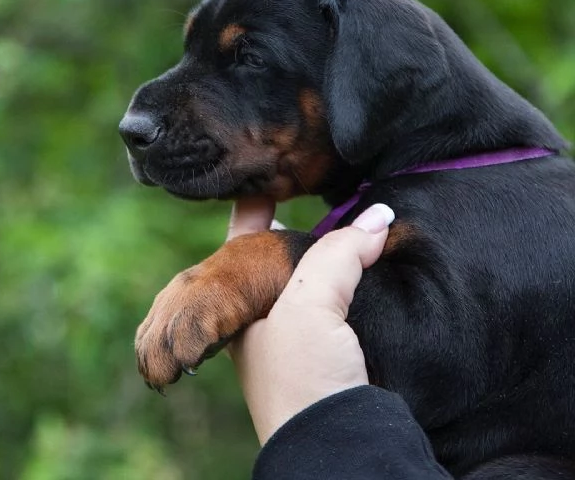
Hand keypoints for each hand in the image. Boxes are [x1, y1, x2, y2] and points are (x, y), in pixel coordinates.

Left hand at [228, 198, 393, 444]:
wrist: (338, 444)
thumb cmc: (302, 379)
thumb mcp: (307, 305)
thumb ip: (338, 252)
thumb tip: (379, 217)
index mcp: (241, 300)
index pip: (240, 237)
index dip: (256, 205)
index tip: (274, 176)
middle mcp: (265, 313)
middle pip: (282, 251)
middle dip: (305, 222)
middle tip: (331, 191)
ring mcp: (299, 329)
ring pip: (316, 272)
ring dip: (338, 247)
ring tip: (361, 217)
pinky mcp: (333, 345)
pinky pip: (342, 294)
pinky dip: (357, 274)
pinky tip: (374, 260)